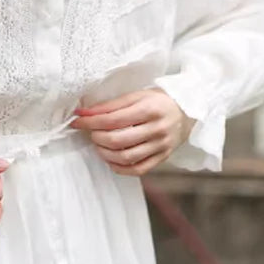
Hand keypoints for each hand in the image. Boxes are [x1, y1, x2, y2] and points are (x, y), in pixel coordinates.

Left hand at [70, 88, 196, 176]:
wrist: (186, 112)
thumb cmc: (158, 101)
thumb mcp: (137, 95)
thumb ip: (112, 104)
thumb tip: (85, 112)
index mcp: (149, 108)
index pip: (113, 118)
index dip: (91, 121)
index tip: (77, 120)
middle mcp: (156, 128)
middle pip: (118, 140)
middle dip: (97, 137)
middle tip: (89, 132)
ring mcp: (160, 146)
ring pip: (126, 157)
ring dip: (105, 153)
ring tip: (98, 144)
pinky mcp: (162, 158)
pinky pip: (138, 169)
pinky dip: (120, 167)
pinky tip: (110, 159)